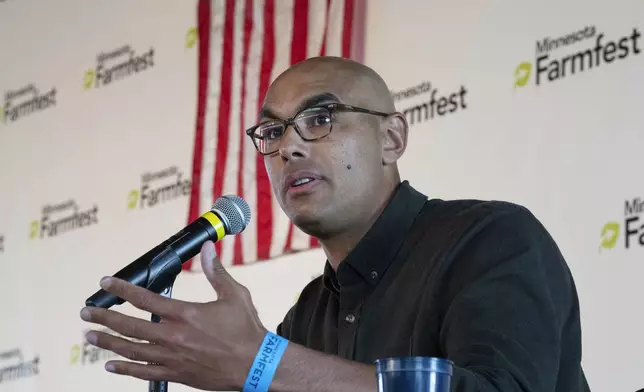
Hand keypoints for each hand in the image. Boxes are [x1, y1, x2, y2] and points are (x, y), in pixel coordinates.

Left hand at [79, 241, 267, 390]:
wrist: (256, 365)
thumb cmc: (247, 329)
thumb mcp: (234, 295)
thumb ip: (216, 272)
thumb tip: (208, 249)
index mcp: (186, 314)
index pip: (145, 299)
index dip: (122, 290)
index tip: (106, 283)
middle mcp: (174, 336)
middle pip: (130, 326)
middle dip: (104, 318)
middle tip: (86, 314)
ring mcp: (173, 357)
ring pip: (132, 350)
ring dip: (108, 342)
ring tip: (90, 337)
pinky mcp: (177, 374)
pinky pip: (144, 372)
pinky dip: (125, 369)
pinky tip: (110, 365)